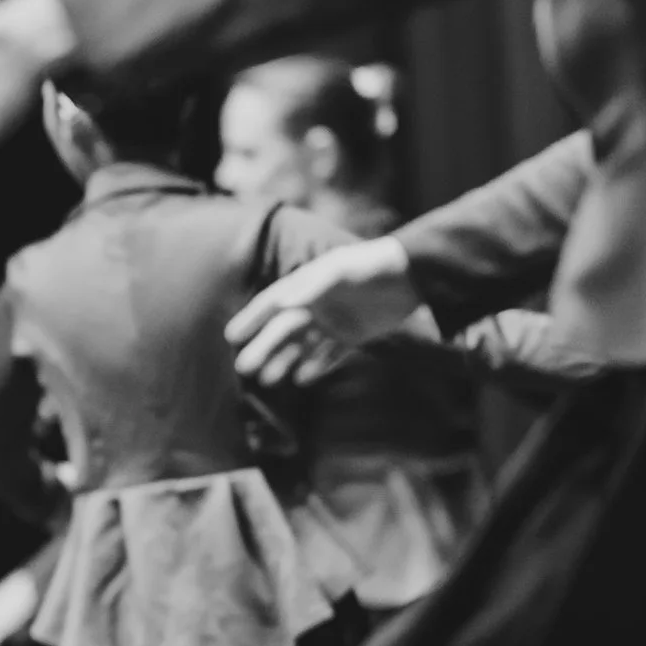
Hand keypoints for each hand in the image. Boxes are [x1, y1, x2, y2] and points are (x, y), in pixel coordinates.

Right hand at [225, 236, 420, 387]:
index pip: (272, 303)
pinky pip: (329, 354)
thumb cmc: (372, 266)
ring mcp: (334, 321)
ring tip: (269, 379)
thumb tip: (282, 303)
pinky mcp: (353, 336)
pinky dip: (317, 366)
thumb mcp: (340, 270)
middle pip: (283, 330)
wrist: (413, 275)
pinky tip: (303, 379)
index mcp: (307, 285)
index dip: (251, 318)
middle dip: (263, 348)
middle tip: (244, 369)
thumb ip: (311, 286)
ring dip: (285, 361)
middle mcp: (316, 304)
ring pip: (302, 346)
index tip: (231, 336)